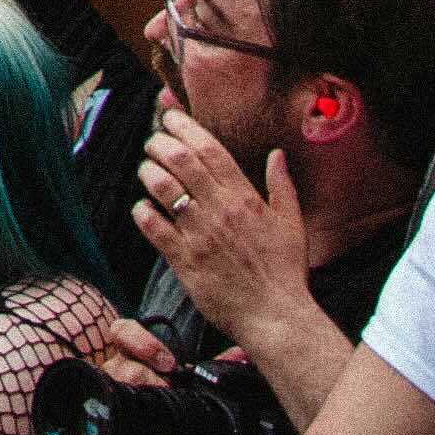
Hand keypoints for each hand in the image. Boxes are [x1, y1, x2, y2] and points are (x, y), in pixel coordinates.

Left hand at [135, 121, 321, 352]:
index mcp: (245, 198)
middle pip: (180, 160)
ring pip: (162, 187)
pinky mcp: (183, 260)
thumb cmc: (285, 272)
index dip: (184, 127)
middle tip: (153, 143)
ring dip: (147, 172)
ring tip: (146, 171)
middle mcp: (219, 210)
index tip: (170, 117)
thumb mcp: (292, 224)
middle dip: (159, 143)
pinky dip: (142, 211)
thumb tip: (276, 154)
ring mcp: (199, 234)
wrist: (275, 316)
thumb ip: (282, 186)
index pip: (209, 149)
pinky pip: (152, 226)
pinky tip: (143, 208)